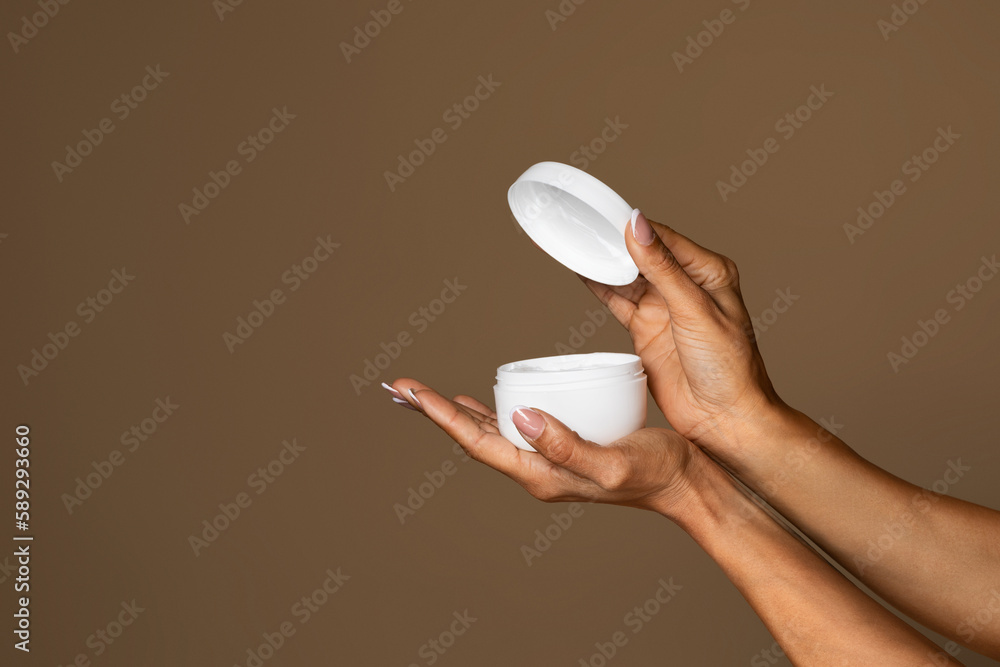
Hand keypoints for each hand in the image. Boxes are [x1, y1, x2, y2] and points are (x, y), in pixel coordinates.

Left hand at [383, 379, 701, 516]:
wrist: (685, 482)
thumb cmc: (655, 472)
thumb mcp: (612, 462)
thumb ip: (567, 445)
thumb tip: (520, 417)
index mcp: (540, 475)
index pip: (478, 443)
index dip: (442, 416)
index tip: (412, 391)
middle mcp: (536, 469)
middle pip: (473, 437)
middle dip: (434, 412)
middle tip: (399, 388)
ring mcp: (546, 459)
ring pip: (488, 433)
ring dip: (455, 414)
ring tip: (424, 396)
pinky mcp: (560, 445)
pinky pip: (511, 429)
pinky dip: (487, 413)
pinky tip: (479, 403)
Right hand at [580, 210, 785, 456]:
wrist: (725, 419)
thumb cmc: (730, 368)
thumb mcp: (695, 311)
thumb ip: (663, 268)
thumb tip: (638, 227)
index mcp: (709, 271)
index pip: (663, 238)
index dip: (633, 227)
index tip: (604, 215)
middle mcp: (685, 285)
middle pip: (641, 253)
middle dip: (613, 241)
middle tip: (581, 225)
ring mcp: (663, 308)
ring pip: (625, 276)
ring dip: (602, 262)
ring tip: (573, 243)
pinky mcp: (645, 329)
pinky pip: (616, 301)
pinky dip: (598, 287)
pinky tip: (580, 271)